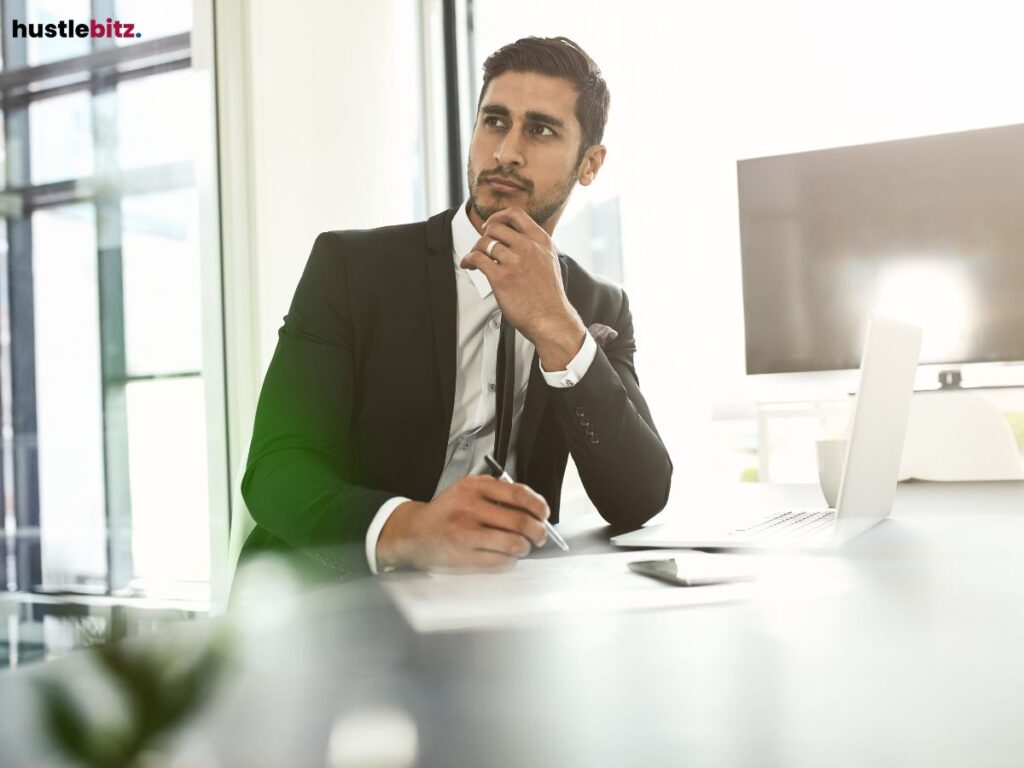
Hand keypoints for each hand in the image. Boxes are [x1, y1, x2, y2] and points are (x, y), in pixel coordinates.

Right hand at [376, 475, 549, 571]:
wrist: (414, 531)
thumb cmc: (446, 512)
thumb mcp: (467, 490)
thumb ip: (497, 493)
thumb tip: (534, 508)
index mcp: (473, 487)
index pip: (518, 494)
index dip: (538, 506)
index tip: (543, 513)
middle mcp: (469, 508)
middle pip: (520, 521)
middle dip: (537, 531)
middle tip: (539, 535)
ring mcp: (466, 534)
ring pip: (513, 544)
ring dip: (524, 548)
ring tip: (521, 546)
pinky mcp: (463, 557)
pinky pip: (501, 562)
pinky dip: (509, 561)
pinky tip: (504, 556)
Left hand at [460, 207, 586, 369]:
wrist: (551, 319)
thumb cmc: (549, 297)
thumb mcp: (550, 262)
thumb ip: (536, 248)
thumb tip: (517, 239)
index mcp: (541, 241)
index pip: (516, 215)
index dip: (498, 216)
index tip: (490, 225)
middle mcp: (528, 247)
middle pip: (495, 228)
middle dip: (484, 236)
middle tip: (481, 247)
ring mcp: (514, 261)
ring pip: (484, 243)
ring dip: (474, 250)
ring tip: (474, 260)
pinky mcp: (501, 277)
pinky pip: (477, 258)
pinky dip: (468, 260)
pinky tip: (469, 265)